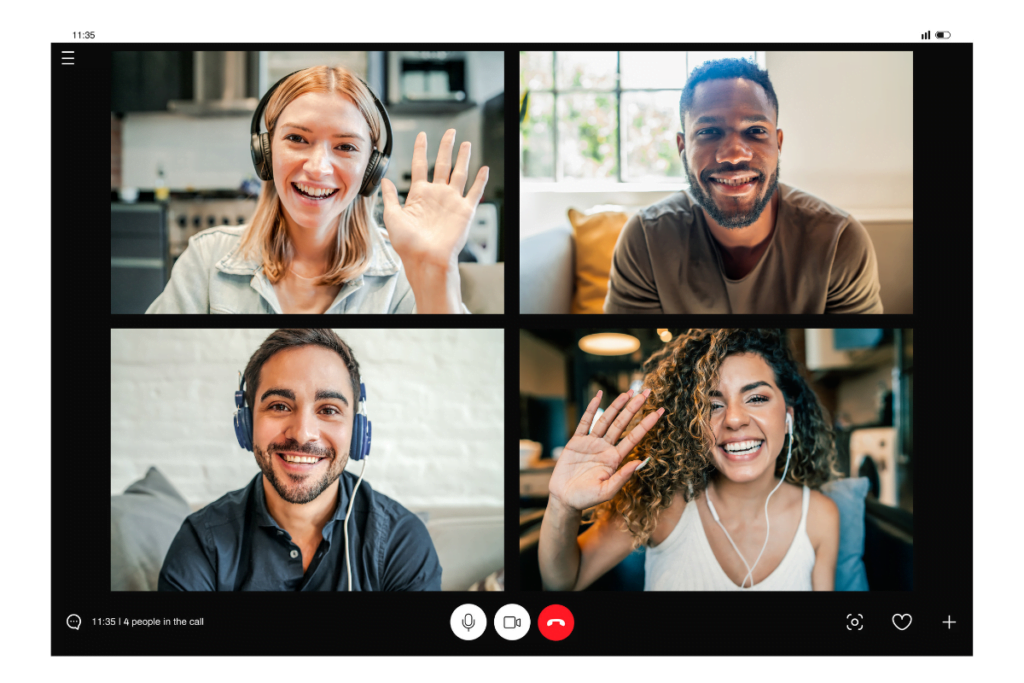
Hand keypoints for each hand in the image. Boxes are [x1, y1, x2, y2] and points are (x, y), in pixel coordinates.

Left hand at [380, 129, 488, 270]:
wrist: (425, 259)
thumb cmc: (408, 244)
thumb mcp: (392, 217)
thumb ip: (390, 197)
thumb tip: (385, 181)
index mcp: (419, 195)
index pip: (420, 166)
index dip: (420, 150)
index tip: (422, 136)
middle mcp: (436, 195)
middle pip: (442, 164)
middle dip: (446, 147)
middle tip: (450, 133)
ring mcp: (451, 202)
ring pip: (459, 173)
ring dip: (463, 158)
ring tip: (465, 143)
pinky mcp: (464, 211)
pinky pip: (475, 192)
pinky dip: (480, 180)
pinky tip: (484, 169)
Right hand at [547, 389, 663, 513]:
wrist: (564, 499)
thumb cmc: (586, 498)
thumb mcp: (607, 491)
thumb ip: (623, 477)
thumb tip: (641, 462)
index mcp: (615, 459)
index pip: (634, 437)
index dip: (647, 424)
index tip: (659, 412)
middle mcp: (606, 448)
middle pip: (622, 424)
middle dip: (634, 408)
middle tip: (646, 393)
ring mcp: (591, 443)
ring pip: (606, 420)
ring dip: (616, 405)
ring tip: (627, 392)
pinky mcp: (576, 441)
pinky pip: (585, 422)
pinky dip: (591, 408)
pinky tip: (599, 396)